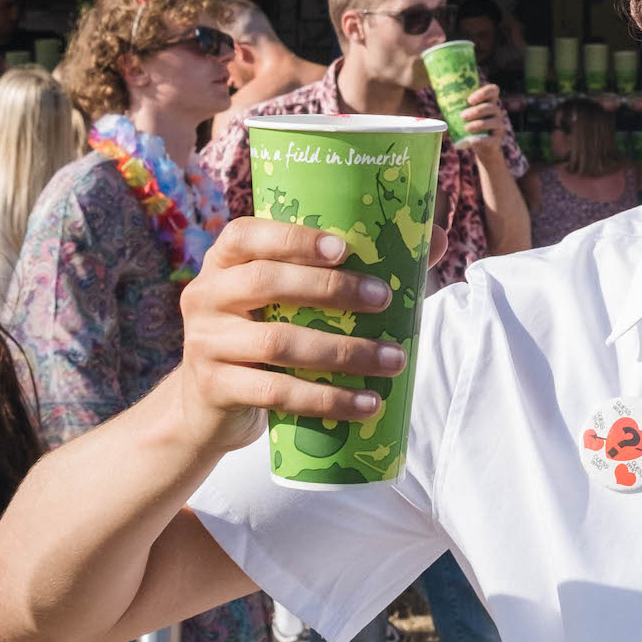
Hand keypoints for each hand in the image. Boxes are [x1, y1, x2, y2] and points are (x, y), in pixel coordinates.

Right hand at [172, 219, 401, 453]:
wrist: (208, 407)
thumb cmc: (267, 334)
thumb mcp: (293, 300)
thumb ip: (354, 268)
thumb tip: (435, 238)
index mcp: (224, 261)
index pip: (247, 234)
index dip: (293, 237)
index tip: (344, 247)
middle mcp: (206, 295)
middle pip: (266, 283)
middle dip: (332, 290)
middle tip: (385, 300)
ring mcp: (205, 344)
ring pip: (279, 342)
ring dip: (343, 351)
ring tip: (393, 359)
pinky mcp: (216, 388)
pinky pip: (276, 392)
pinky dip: (327, 398)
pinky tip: (367, 404)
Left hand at [459, 82, 513, 154]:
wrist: (480, 146)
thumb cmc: (470, 125)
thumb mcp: (465, 114)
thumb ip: (457, 107)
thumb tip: (439, 99)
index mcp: (489, 102)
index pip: (493, 90)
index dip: (483, 92)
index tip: (470, 100)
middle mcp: (496, 112)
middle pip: (490, 107)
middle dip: (476, 111)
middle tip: (462, 116)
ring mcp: (498, 125)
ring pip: (492, 122)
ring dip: (478, 124)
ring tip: (466, 128)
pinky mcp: (497, 139)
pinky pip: (491, 139)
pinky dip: (481, 140)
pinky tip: (472, 141)